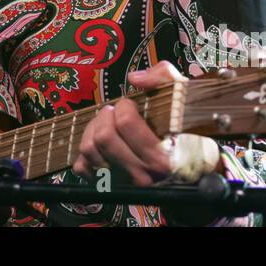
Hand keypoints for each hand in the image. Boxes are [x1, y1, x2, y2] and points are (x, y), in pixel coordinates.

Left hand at [72, 60, 225, 186]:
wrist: (184, 169)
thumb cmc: (182, 132)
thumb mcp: (182, 100)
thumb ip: (164, 78)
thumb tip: (135, 78)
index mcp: (162, 157)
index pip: (125, 123)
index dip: (124, 106)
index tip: (130, 105)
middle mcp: (142, 175)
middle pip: (104, 136)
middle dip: (107, 116)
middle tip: (115, 112)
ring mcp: (124, 183)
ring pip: (89, 149)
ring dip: (94, 130)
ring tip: (107, 125)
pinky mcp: (107, 187)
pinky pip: (81, 166)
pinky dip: (86, 150)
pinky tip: (99, 143)